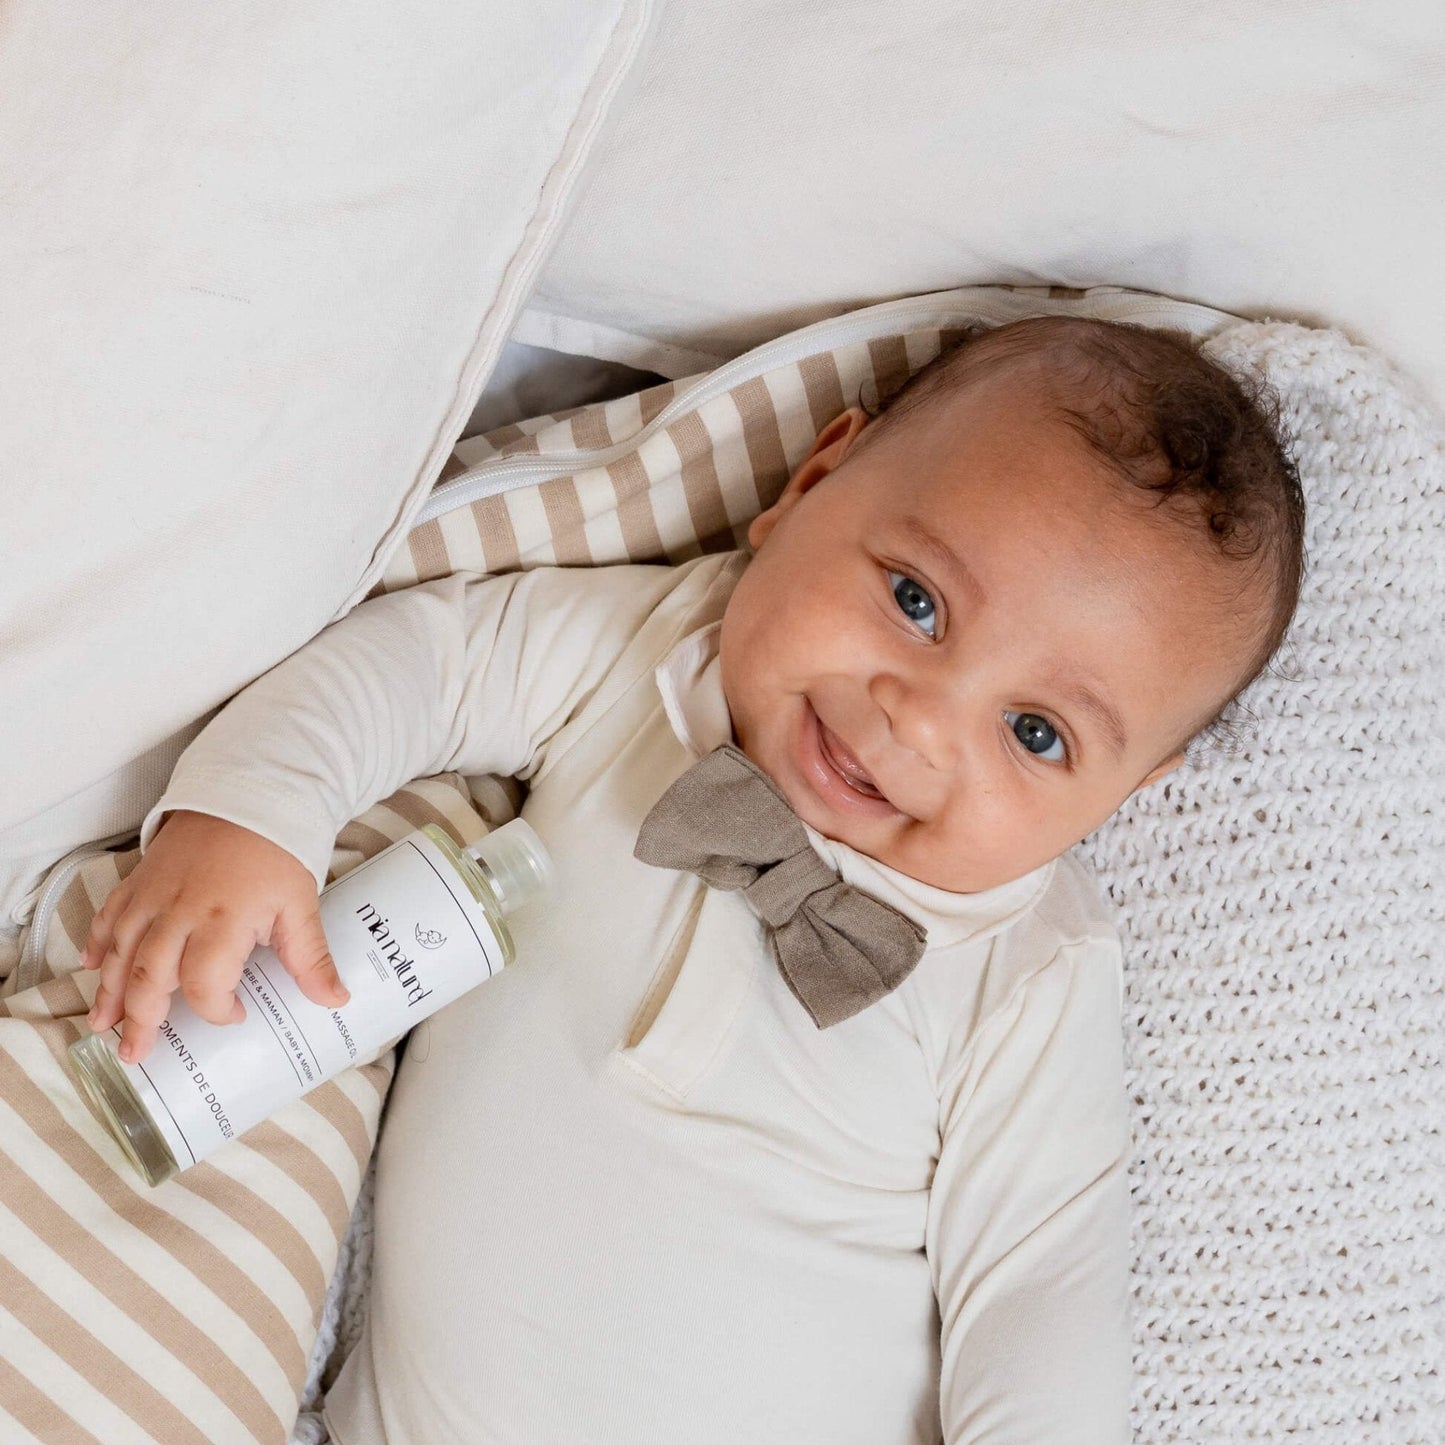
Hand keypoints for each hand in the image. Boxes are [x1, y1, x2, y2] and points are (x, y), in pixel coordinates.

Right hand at [81, 811, 348, 1063]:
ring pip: (121, 951)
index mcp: (224, 920)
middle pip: (150, 974)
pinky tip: (93, 968)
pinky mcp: (140, 880)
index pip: (206, 981)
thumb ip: (311, 958)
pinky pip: (109, 916)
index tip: (235, 1014)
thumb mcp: (301, 905)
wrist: (248, 795)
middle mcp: (180, 911)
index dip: (216, 1008)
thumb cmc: (276, 853)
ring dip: (110, 991)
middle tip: (134, 1054)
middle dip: (141, 1018)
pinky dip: (98, 942)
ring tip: (104, 1026)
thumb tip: (336, 1000)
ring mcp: (153, 896)